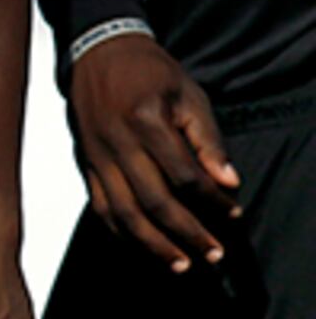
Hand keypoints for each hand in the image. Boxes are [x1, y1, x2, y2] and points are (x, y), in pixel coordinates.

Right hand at [69, 31, 240, 272]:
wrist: (97, 53)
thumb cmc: (148, 73)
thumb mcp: (188, 95)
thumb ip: (207, 140)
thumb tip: (228, 183)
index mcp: (146, 121)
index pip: (184, 175)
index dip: (212, 201)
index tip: (233, 216)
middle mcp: (117, 143)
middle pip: (154, 201)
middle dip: (187, 233)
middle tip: (213, 255)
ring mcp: (96, 157)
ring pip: (124, 213)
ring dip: (154, 245)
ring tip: (180, 265)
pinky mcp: (84, 165)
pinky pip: (101, 208)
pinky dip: (122, 233)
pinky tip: (143, 247)